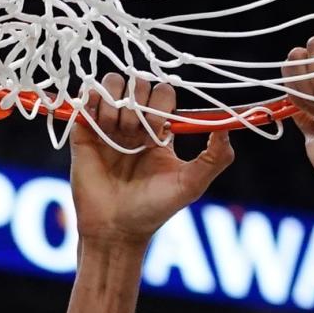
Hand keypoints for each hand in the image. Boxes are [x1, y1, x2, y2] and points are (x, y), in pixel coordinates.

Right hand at [70, 75, 234, 246]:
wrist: (114, 229)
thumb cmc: (153, 210)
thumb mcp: (191, 185)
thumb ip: (215, 158)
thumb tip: (229, 126)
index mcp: (159, 131)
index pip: (164, 93)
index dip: (162, 104)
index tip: (158, 133)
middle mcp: (134, 124)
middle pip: (138, 83)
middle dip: (139, 104)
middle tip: (135, 135)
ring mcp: (108, 125)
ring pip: (113, 84)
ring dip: (116, 103)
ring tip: (114, 131)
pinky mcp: (84, 129)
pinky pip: (86, 95)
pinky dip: (93, 100)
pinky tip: (98, 122)